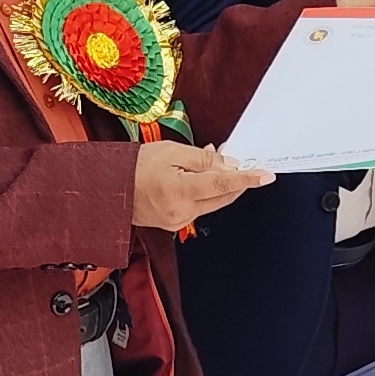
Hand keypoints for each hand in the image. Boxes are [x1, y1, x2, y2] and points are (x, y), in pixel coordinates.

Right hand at [134, 140, 266, 229]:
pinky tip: (199, 178)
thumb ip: (204, 159)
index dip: (248, 179)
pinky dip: (206, 192)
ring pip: (213, 201)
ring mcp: (179, 221)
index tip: (266, 176)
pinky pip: (200, 206)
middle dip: (236, 179)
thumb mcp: (171, 152)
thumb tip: (229, 165)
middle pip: (223, 196)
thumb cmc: (134, 166)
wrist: (108, 188)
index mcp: (181, 191)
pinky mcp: (175, 223)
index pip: (224, 184)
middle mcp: (182, 212)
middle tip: (238, 160)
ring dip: (219, 184)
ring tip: (210, 164)